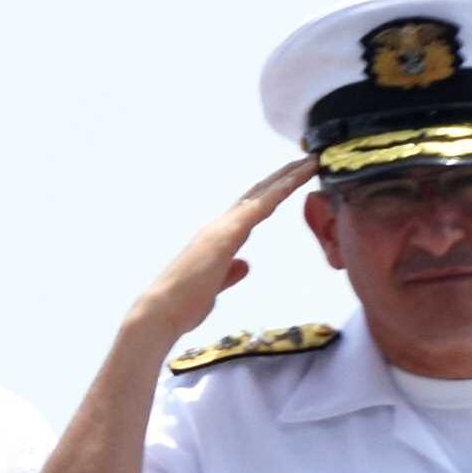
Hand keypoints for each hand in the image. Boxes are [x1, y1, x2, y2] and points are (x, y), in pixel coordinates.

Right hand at [133, 157, 319, 348]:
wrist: (160, 311)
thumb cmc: (182, 304)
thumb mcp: (215, 287)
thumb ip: (231, 273)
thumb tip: (245, 264)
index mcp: (217, 239)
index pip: (249, 210)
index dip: (271, 193)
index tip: (292, 180)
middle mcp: (219, 226)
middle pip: (257, 195)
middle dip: (282, 177)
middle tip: (307, 160)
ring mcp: (222, 227)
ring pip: (262, 194)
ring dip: (287, 176)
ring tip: (310, 162)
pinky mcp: (227, 233)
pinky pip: (260, 206)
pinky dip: (280, 190)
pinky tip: (296, 178)